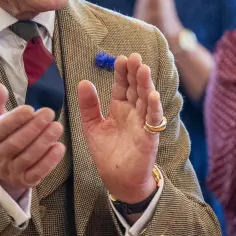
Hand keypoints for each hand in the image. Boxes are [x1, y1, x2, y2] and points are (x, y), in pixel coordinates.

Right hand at [0, 83, 65, 199]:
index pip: (0, 129)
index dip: (14, 120)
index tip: (30, 109)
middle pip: (16, 143)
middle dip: (34, 128)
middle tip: (50, 113)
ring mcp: (12, 170)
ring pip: (28, 158)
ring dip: (44, 142)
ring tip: (58, 127)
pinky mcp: (25, 181)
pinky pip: (38, 173)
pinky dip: (49, 161)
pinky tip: (59, 147)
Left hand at [77, 53, 163, 203]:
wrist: (118, 179)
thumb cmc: (107, 153)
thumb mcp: (92, 127)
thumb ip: (88, 106)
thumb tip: (82, 82)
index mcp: (119, 108)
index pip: (121, 85)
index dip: (121, 73)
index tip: (120, 58)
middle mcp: (133, 112)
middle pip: (135, 88)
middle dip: (135, 72)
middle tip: (134, 56)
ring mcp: (143, 123)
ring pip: (146, 99)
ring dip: (145, 84)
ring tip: (143, 69)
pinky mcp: (149, 136)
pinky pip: (153, 119)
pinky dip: (153, 107)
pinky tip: (152, 95)